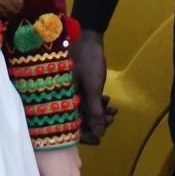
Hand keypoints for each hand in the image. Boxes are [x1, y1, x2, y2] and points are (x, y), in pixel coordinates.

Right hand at [70, 29, 116, 143]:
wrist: (87, 36)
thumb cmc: (87, 59)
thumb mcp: (93, 86)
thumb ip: (95, 111)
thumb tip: (99, 134)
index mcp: (61, 99)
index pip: (69, 126)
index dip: (84, 135)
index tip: (99, 139)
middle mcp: (62, 98)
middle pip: (77, 120)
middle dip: (96, 123)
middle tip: (111, 119)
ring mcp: (69, 92)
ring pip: (83, 111)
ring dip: (99, 114)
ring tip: (113, 110)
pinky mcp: (76, 87)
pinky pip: (85, 102)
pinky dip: (97, 104)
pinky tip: (108, 100)